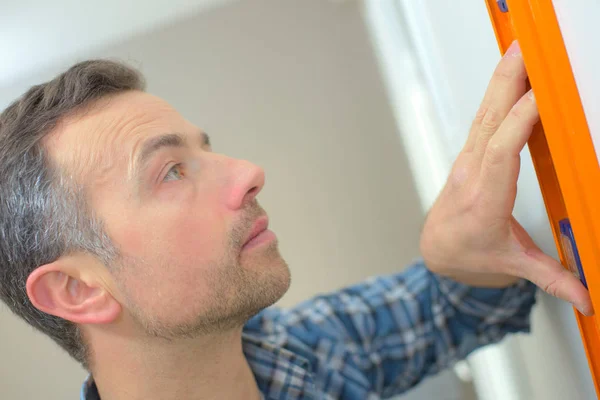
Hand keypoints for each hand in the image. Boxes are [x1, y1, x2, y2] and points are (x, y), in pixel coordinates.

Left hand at [420, 41, 592, 315]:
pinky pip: (485, 115)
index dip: (518, 125)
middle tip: (525, 49)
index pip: (500, 156)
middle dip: (508, 84)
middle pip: (489, 122)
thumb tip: (585, 299)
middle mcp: (472, 173)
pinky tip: (513, 71)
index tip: (538, 98)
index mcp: (483, 201)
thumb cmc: (468, 252)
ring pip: (485, 112)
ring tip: (521, 48)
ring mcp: (468, 159)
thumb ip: (550, 278)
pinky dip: (499, 90)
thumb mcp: (510, 265)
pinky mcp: (471, 151)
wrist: (438, 248)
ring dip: (502, 79)